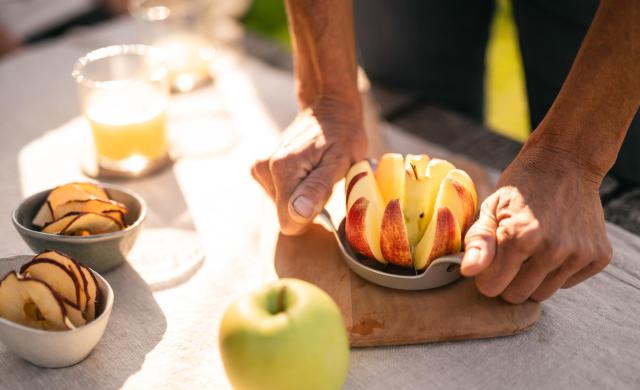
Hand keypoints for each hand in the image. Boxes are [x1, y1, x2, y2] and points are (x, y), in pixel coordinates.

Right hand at [252, 99, 366, 234]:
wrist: (329, 110)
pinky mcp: (261, 169)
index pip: (289, 222)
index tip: (324, 193)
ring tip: (316, 171)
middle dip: (308, 203)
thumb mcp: (341, 161)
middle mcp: (264, 169)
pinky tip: (306, 170)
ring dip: (303, 195)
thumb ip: (317, 188)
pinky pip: (279, 196)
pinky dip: (295, 188)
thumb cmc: (342, 135)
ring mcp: (261, 168)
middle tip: (324, 178)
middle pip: (286, 213)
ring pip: (283, 206)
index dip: (311, 215)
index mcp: (282, 170)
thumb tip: (298, 212)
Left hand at [460, 144, 612, 302]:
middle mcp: (553, 249)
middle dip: (509, 280)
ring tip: (533, 250)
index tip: (491, 260)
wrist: (566, 163)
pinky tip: (556, 245)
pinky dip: (558, 271)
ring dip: (533, 278)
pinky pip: (568, 283)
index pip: (492, 287)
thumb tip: (467, 272)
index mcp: (520, 237)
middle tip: (511, 255)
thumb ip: (477, 242)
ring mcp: (579, 254)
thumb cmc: (521, 188)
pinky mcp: (598, 256)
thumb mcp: (491, 207)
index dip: (487, 275)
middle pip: (518, 296)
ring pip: (543, 294)